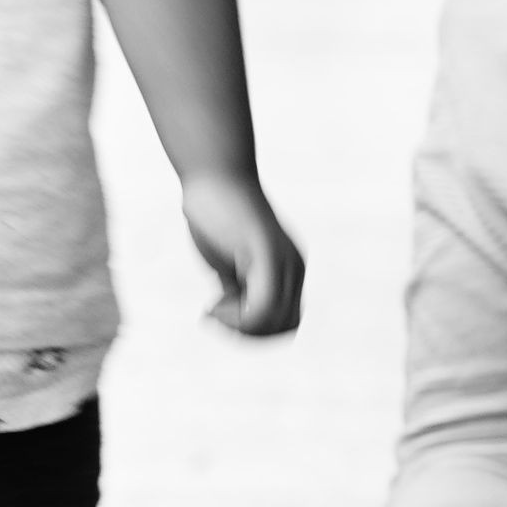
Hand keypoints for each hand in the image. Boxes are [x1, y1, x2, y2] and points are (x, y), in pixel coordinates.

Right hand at [182, 170, 303, 335]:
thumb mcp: (229, 256)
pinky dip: (237, 319)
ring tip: (212, 313)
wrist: (214, 172)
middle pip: (284, 326)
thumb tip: (233, 304)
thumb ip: (238, 280)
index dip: (254, 331)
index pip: (287, 321)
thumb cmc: (216, 210)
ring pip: (273, 322)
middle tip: (213, 318)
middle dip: (246, 334)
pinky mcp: (266, 255)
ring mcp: (283, 261)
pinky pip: (262, 307)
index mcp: (289, 269)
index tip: (218, 315)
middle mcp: (294, 267)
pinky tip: (212, 306)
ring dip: (239, 328)